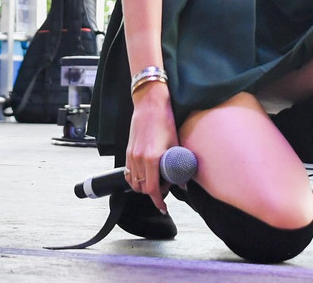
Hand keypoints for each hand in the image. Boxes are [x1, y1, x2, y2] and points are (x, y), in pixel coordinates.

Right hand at [125, 86, 178, 212]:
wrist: (150, 104)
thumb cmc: (165, 120)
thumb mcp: (176, 142)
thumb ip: (179, 163)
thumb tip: (185, 182)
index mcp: (152, 158)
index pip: (152, 189)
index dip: (158, 201)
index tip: (163, 207)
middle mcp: (139, 159)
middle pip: (142, 188)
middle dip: (153, 193)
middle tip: (165, 189)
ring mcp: (131, 156)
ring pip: (134, 182)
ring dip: (143, 187)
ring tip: (156, 182)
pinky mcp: (127, 151)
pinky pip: (128, 173)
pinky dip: (135, 179)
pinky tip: (145, 175)